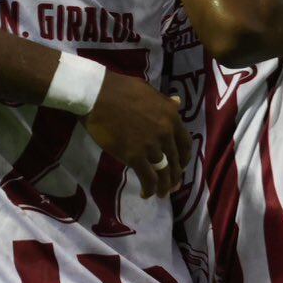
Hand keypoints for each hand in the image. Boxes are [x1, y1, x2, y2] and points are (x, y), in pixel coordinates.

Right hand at [83, 73, 192, 198]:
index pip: (185, 143)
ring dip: (164, 186)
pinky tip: (146, 194)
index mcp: (171, 116)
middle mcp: (166, 133)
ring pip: (164, 172)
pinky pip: (148, 178)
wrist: (97, 95)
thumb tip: (178, 103)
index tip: (179, 165)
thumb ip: (164, 102)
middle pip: (175, 160)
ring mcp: (151, 146)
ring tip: (162, 194)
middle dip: (175, 175)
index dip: (184, 158)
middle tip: (172, 185)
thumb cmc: (119, 89)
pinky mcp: (135, 157)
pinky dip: (149, 189)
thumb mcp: (148, 91)